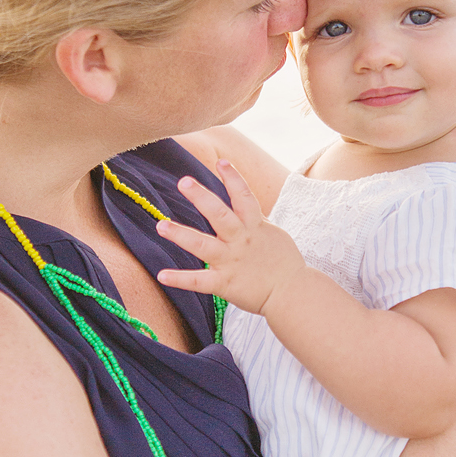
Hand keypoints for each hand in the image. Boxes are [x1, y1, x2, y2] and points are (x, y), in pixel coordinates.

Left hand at [155, 162, 305, 315]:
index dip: (233, 178)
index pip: (244, 197)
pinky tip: (162, 276)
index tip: (221, 162)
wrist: (294, 294)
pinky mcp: (225, 284)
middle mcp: (241, 241)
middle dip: (201, 197)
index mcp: (255, 227)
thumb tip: (246, 205)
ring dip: (181, 235)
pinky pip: (200, 281)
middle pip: (220, 215)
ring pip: (204, 246)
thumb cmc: (285, 264)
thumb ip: (257, 220)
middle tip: (183, 182)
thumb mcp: (275, 235)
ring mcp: (232, 262)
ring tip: (161, 226)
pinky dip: (180, 280)